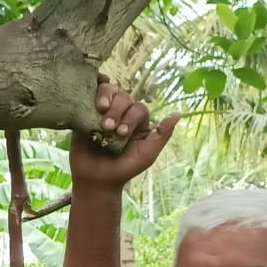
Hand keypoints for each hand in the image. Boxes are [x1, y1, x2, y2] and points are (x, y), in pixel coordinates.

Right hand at [69, 75, 180, 190]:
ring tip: (99, 112)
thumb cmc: (123, 170)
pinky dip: (94, 86)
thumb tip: (179, 113)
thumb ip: (162, 135)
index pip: (138, 108)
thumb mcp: (147, 155)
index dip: (130, 117)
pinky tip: (93, 86)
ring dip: (105, 98)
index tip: (121, 134)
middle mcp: (123, 113)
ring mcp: (104, 112)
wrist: (96, 180)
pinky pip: (91, 93)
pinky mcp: (87, 113)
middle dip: (116, 111)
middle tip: (108, 128)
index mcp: (139, 122)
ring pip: (109, 91)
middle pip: (123, 97)